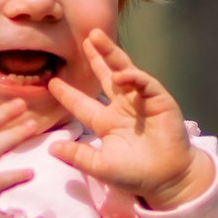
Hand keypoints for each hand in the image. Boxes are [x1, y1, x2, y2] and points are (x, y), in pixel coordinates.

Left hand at [46, 29, 214, 210]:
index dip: (68, 93)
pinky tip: (122, 75)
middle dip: (96, 57)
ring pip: (124, 71)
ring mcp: (140, 101)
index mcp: (106, 122)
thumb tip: (51, 148)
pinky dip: (133, 77)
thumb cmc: (134, 174)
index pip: (83, 103)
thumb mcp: (100, 166)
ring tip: (96, 38)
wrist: (166, 179)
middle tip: (84, 37)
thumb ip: (77, 156)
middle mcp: (122, 107)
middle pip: (105, 76)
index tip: (52, 82)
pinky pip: (144, 83)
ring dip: (111, 54)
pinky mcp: (159, 100)